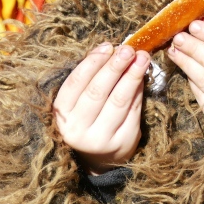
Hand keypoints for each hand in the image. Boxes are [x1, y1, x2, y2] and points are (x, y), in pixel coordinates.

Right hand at [53, 43, 150, 173]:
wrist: (99, 157)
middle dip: (114, 67)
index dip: (92, 62)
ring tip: (142, 58)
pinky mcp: (122, 142)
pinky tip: (142, 76)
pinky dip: (139, 91)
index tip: (108, 46)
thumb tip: (110, 49)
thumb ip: (91, 77)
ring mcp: (100, 138)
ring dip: (132, 76)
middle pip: (98, 91)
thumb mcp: (79, 101)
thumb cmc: (88, 118)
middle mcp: (77, 128)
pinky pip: (133, 111)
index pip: (76, 83)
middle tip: (128, 49)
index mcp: (61, 114)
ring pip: (118, 101)